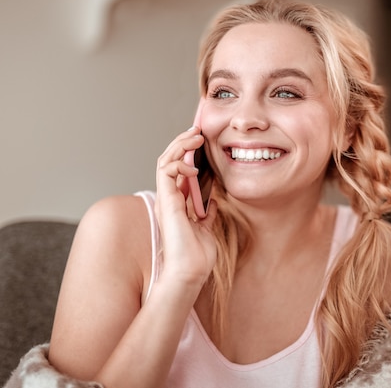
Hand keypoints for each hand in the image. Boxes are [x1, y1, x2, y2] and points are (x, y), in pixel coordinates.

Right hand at [154, 126, 217, 288]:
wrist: (191, 272)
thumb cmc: (198, 256)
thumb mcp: (207, 229)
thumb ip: (208, 214)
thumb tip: (214, 202)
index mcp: (179, 203)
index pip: (179, 170)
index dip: (188, 153)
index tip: (203, 141)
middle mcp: (170, 198)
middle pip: (170, 161)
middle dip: (182, 143)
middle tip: (197, 131)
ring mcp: (166, 199)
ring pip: (164, 161)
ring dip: (179, 146)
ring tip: (195, 137)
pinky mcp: (166, 202)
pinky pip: (165, 172)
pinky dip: (178, 163)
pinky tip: (193, 166)